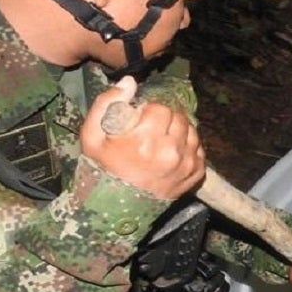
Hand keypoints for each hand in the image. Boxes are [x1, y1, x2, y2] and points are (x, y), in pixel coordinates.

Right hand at [80, 76, 204, 198]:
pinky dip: (188, 148)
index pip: (161, 108)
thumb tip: (130, 82)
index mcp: (146, 140)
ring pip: (191, 132)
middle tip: (151, 132)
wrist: (114, 210)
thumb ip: (107, 103)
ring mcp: (185, 165)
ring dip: (178, 132)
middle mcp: (171, 152)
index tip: (139, 122)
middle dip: (165, 120)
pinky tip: (172, 154)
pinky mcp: (195, 176)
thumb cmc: (102, 170)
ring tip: (162, 141)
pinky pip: (199, 150)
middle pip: (178, 118)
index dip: (148, 112)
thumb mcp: (92, 136)